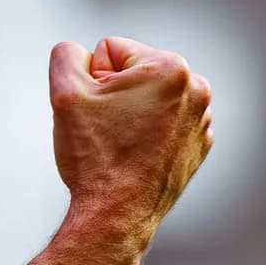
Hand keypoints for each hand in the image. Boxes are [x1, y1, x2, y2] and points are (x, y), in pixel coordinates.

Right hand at [49, 37, 213, 239]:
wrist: (116, 214)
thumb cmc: (95, 157)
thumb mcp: (64, 93)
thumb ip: (66, 55)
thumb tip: (78, 52)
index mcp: (169, 68)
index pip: (110, 50)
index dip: (91, 79)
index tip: (96, 110)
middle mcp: (196, 89)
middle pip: (132, 73)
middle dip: (113, 94)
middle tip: (105, 128)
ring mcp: (201, 119)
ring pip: (147, 98)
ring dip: (130, 113)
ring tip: (120, 143)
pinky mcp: (197, 144)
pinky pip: (162, 124)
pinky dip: (146, 134)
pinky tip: (134, 155)